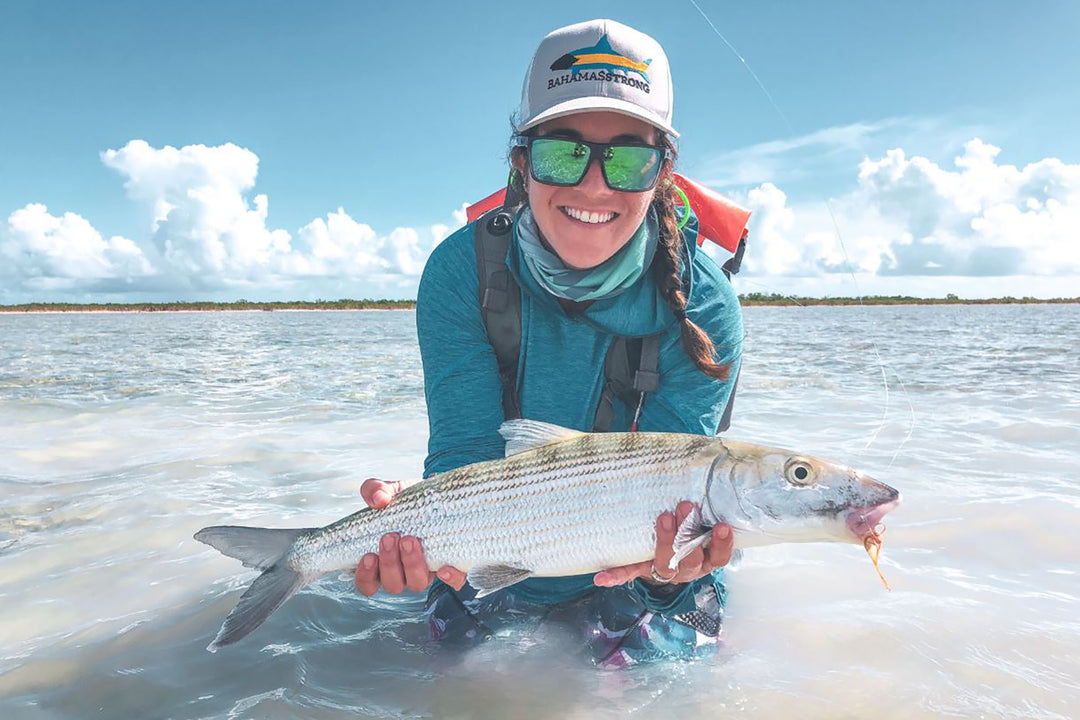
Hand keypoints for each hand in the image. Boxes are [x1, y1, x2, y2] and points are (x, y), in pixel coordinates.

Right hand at [353, 478, 467, 595]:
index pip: (368, 583)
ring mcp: (427, 571)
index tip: (369, 556)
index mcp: (383, 560)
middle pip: (393, 584)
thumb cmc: (407, 501)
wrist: (437, 496)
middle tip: (391, 537)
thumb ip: (375, 491)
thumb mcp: (388, 491)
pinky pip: (454, 582)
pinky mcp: (452, 566)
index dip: (366, 576)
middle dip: (389, 564)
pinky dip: (449, 578)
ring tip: (410, 540)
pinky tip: (444, 567)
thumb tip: (379, 499)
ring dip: (412, 565)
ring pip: (417, 584)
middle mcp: (403, 571)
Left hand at [592, 501, 732, 587]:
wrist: (667, 558)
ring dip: (664, 540)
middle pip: (691, 559)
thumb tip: (708, 464)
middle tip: (686, 506)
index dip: (722, 543)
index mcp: (706, 559)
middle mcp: (689, 569)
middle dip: (689, 532)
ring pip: (666, 564)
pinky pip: (629, 573)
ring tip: (663, 518)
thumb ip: (708, 507)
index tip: (722, 525)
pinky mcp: (641, 570)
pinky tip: (602, 577)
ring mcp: (665, 571)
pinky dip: (616, 575)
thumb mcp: (703, 524)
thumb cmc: (689, 532)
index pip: (719, 556)